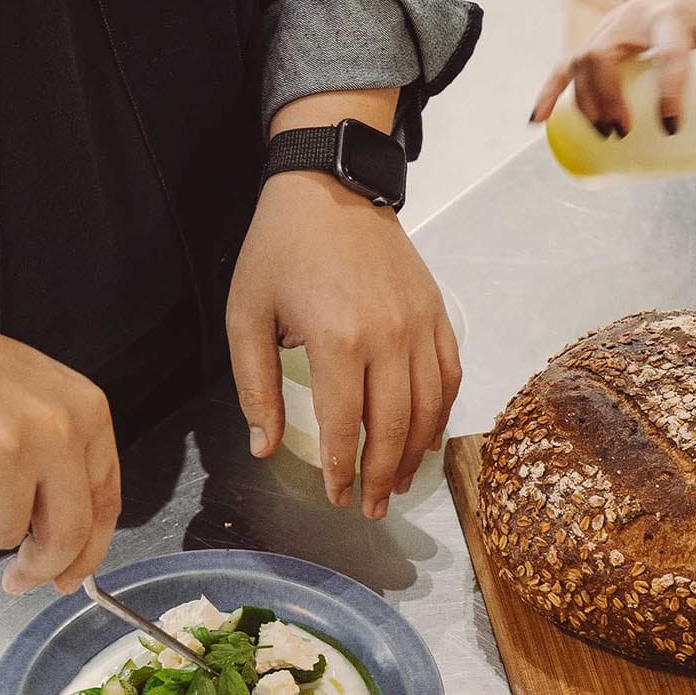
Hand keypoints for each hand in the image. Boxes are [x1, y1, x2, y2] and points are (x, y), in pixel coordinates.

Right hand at [0, 293, 120, 592]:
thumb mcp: (37, 400)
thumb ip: (64, 460)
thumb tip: (71, 543)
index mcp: (85, 410)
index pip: (106, 502)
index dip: (90, 551)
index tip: (71, 576)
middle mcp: (57, 428)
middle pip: (67, 533)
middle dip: (41, 567)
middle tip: (19, 579)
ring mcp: (10, 447)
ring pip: (6, 533)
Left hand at [227, 171, 461, 517]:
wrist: (330, 186)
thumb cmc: (280, 248)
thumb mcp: (247, 315)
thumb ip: (256, 386)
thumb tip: (266, 447)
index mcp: (338, 339)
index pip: (345, 426)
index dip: (340, 471)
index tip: (335, 497)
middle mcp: (388, 337)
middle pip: (393, 428)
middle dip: (380, 477)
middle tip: (370, 508)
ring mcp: (420, 326)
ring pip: (428, 410)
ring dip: (413, 456)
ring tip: (396, 484)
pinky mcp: (437, 315)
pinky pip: (448, 379)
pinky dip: (441, 416)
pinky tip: (426, 441)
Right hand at [530, 0, 695, 136]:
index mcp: (673, 17)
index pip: (669, 52)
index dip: (669, 90)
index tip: (671, 126)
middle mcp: (633, 18)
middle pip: (606, 55)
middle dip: (608, 98)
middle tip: (623, 133)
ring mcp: (608, 26)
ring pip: (581, 60)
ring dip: (584, 101)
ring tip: (601, 134)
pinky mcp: (594, 38)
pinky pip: (564, 65)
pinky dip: (549, 93)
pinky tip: (538, 121)